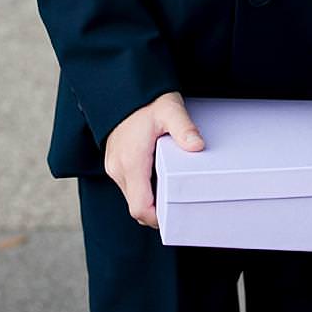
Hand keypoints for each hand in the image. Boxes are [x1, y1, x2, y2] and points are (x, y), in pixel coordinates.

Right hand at [104, 91, 204, 228]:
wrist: (124, 92)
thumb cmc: (148, 102)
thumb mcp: (171, 111)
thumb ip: (184, 129)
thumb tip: (197, 146)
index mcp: (131, 162)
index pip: (139, 206)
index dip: (157, 218)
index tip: (176, 219)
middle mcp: (118, 169)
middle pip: (136, 206)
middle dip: (157, 212)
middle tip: (182, 209)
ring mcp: (114, 167)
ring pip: (133, 197)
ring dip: (150, 201)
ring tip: (175, 195)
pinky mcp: (116, 163)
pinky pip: (130, 186)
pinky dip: (144, 190)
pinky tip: (162, 181)